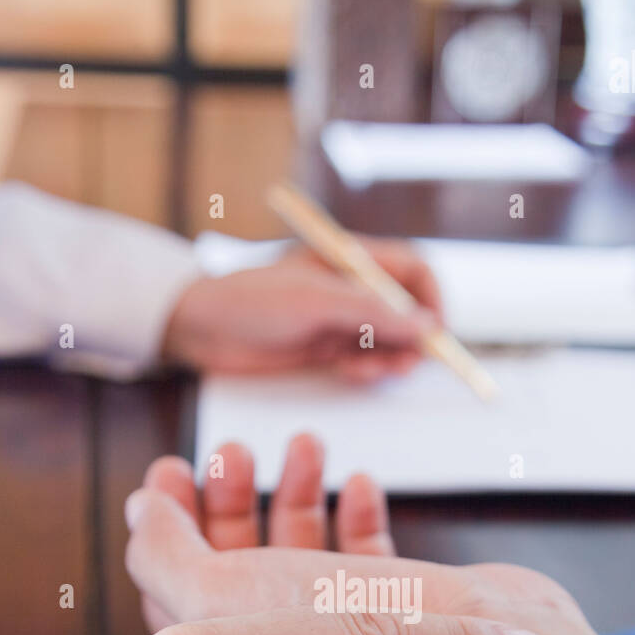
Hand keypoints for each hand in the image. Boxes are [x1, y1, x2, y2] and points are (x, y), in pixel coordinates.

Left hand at [127, 435, 599, 634]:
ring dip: (298, 496)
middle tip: (233, 452)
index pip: (184, 592)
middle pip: (243, 567)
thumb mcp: (227, 599)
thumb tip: (134, 513)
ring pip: (306, 559)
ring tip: (304, 445)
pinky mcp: (412, 621)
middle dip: (235, 500)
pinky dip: (359, 519)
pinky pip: (370, 564)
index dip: (176, 521)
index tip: (171, 470)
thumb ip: (169, 562)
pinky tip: (362, 483)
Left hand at [160, 240, 442, 380]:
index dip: (432, 300)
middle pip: (407, 310)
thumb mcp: (316, 303)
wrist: (199, 328)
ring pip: (389, 341)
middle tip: (406, 363)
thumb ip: (373, 314)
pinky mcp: (325, 349)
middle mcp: (351, 288)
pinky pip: (364, 361)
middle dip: (414, 338)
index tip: (434, 332)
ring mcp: (339, 320)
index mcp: (351, 259)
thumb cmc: (251, 301)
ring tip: (374, 372)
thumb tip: (428, 327)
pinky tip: (353, 374)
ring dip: (392, 359)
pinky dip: (369, 371)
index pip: (413, 271)